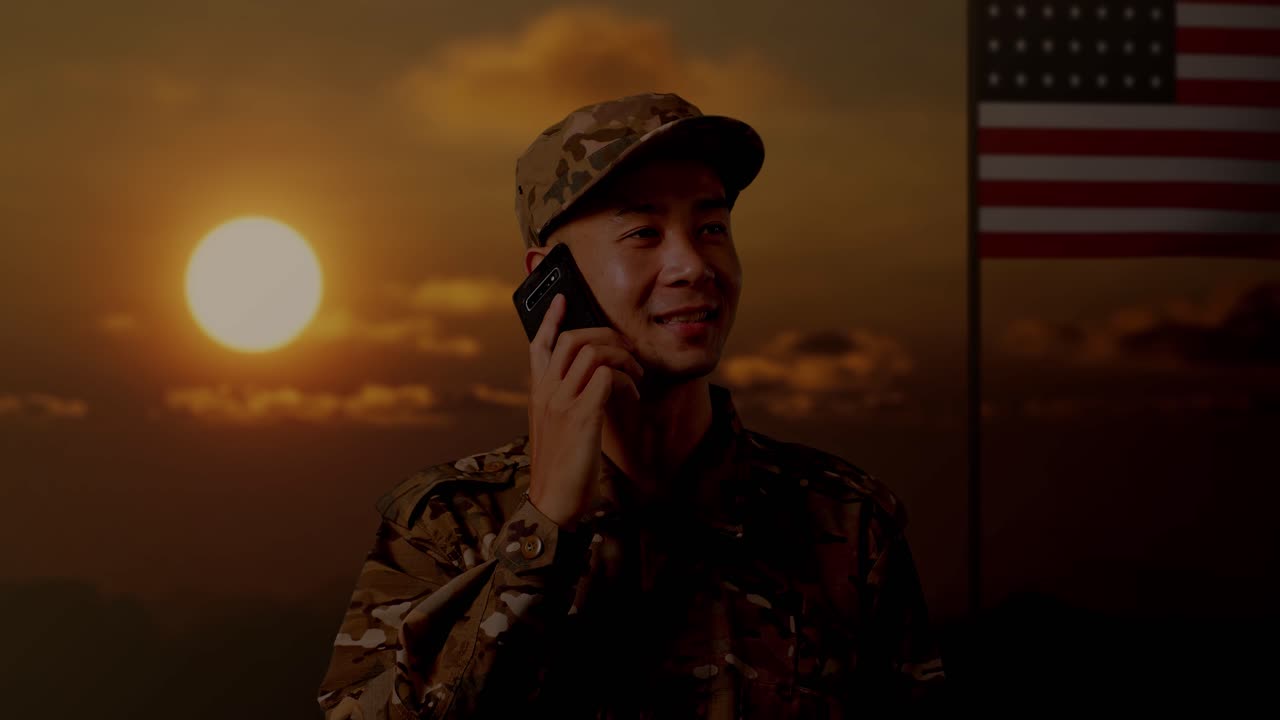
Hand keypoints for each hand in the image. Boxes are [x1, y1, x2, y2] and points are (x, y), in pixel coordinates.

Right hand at [526, 293, 642, 527]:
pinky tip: (632, 394)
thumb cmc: (559, 467)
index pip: (539, 345)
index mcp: (538, 393)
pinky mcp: (581, 415)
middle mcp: (546, 391)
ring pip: (593, 352)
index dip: (551, 318)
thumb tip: (591, 380)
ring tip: (635, 375)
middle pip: (572, 339)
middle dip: (607, 336)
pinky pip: (606, 376)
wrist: (553, 500)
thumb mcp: (555, 427)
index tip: (563, 299)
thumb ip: (564, 401)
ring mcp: (562, 401)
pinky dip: (625, 379)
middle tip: (627, 350)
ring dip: (623, 358)